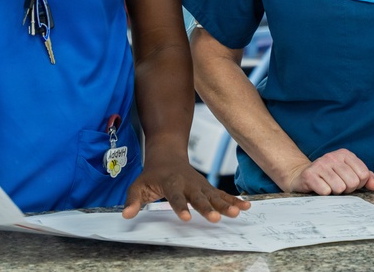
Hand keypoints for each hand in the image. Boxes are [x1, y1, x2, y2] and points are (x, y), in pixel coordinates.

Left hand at [121, 153, 250, 221]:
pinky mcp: (207, 188)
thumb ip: (133, 200)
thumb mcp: (138, 185)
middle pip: (199, 197)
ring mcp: (200, 185)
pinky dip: (234, 200)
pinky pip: (222, 195)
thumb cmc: (152, 174)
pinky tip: (246, 206)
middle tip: (215, 218)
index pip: (175, 196)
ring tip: (238, 213)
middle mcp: (188, 183)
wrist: (168, 155)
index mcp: (171, 182)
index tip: (185, 217)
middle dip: (207, 208)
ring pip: (214, 196)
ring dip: (226, 204)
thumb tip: (126, 215)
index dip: (180, 206)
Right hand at [281, 148, 373, 194]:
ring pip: (340, 188)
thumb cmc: (330, 176)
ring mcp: (320, 164)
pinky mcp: (309, 175)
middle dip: (347, 189)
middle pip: (353, 182)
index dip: (359, 184)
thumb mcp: (349, 173)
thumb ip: (365, 178)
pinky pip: (325, 191)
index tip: (349, 182)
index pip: (363, 174)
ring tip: (329, 186)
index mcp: (344, 154)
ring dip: (335, 192)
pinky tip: (320, 188)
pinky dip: (324, 194)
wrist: (302, 176)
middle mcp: (332, 156)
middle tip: (338, 186)